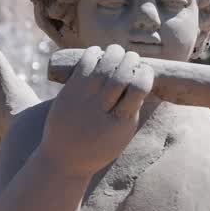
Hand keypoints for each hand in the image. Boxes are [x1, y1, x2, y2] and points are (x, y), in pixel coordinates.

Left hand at [38, 45, 153, 175]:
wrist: (64, 159)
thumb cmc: (99, 146)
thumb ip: (132, 110)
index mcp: (121, 123)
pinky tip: (98, 52)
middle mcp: (102, 111)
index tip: (145, 69)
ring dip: (114, 52)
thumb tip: (141, 77)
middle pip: (122, 74)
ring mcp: (84, 100)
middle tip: (133, 57)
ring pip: (103, 66)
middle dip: (131, 60)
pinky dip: (93, 53)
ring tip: (118, 51)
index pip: (139, 88)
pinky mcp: (68, 93)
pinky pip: (83, 65)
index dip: (145, 73)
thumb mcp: (122, 134)